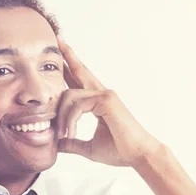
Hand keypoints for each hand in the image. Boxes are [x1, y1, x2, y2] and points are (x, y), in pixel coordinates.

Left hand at [55, 36, 161, 166]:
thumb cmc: (119, 151)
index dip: (69, 68)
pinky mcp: (107, 100)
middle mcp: (102, 94)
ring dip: (62, 117)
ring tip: (63, 136)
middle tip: (57, 38)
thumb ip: (73, 143)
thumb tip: (58, 144)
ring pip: (70, 95)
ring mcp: (105, 95)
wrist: (138, 156)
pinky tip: (69, 133)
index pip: (80, 82)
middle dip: (67, 55)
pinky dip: (70, 119)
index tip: (60, 56)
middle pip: (80, 71)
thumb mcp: (89, 147)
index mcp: (99, 102)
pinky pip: (78, 104)